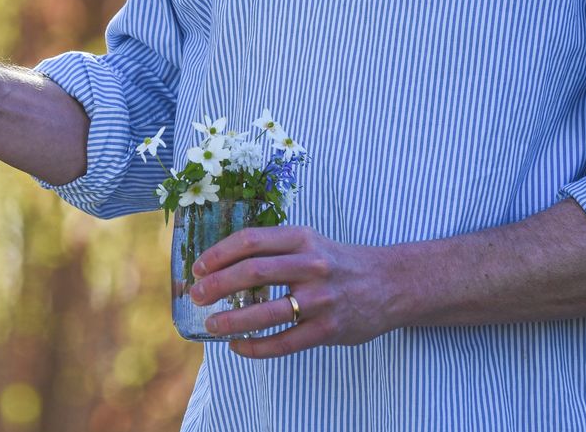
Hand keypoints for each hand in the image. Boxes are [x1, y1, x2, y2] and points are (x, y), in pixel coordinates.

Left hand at [188, 226, 397, 358]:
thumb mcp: (308, 242)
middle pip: (252, 272)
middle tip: (197, 295)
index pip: (250, 241)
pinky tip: (238, 345)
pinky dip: (255, 347)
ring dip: (231, 320)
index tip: (198, 268)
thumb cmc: (336, 262)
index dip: (218, 254)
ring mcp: (320, 299)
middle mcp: (310, 265)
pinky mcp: (328, 329)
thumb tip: (220, 263)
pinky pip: (283, 343)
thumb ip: (272, 249)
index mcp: (301, 238)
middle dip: (217, 285)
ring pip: (266, 312)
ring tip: (211, 324)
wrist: (389, 283)